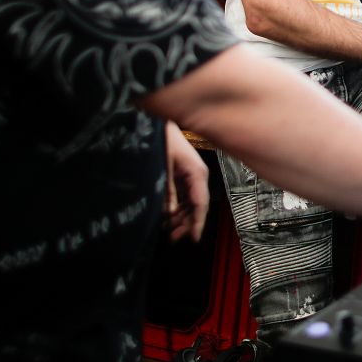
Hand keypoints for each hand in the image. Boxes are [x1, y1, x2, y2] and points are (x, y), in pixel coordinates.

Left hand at [163, 122, 208, 241]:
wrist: (160, 123)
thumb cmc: (163, 139)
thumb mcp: (163, 166)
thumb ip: (168, 191)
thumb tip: (170, 213)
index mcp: (198, 174)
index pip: (201, 204)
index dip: (198, 223)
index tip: (194, 238)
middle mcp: (198, 176)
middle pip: (197, 206)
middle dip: (187, 223)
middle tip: (173, 238)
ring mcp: (192, 175)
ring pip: (191, 202)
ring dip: (181, 217)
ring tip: (167, 229)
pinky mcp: (185, 174)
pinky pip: (185, 195)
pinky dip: (178, 206)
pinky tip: (168, 215)